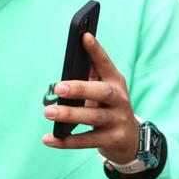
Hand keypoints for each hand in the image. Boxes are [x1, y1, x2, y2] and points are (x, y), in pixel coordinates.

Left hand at [41, 32, 139, 163]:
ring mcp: (117, 121)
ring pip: (93, 117)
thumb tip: (70, 59)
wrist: (130, 140)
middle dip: (80, 88)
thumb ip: (90, 76)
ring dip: (69, 114)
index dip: (96, 50)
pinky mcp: (111, 140)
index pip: (106, 64)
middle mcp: (120, 100)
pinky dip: (65, 141)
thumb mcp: (105, 89)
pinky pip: (86, 141)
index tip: (84, 36)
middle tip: (58, 87)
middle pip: (102, 92)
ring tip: (48, 112)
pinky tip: (48, 138)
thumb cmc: (109, 107)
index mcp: (116, 82)